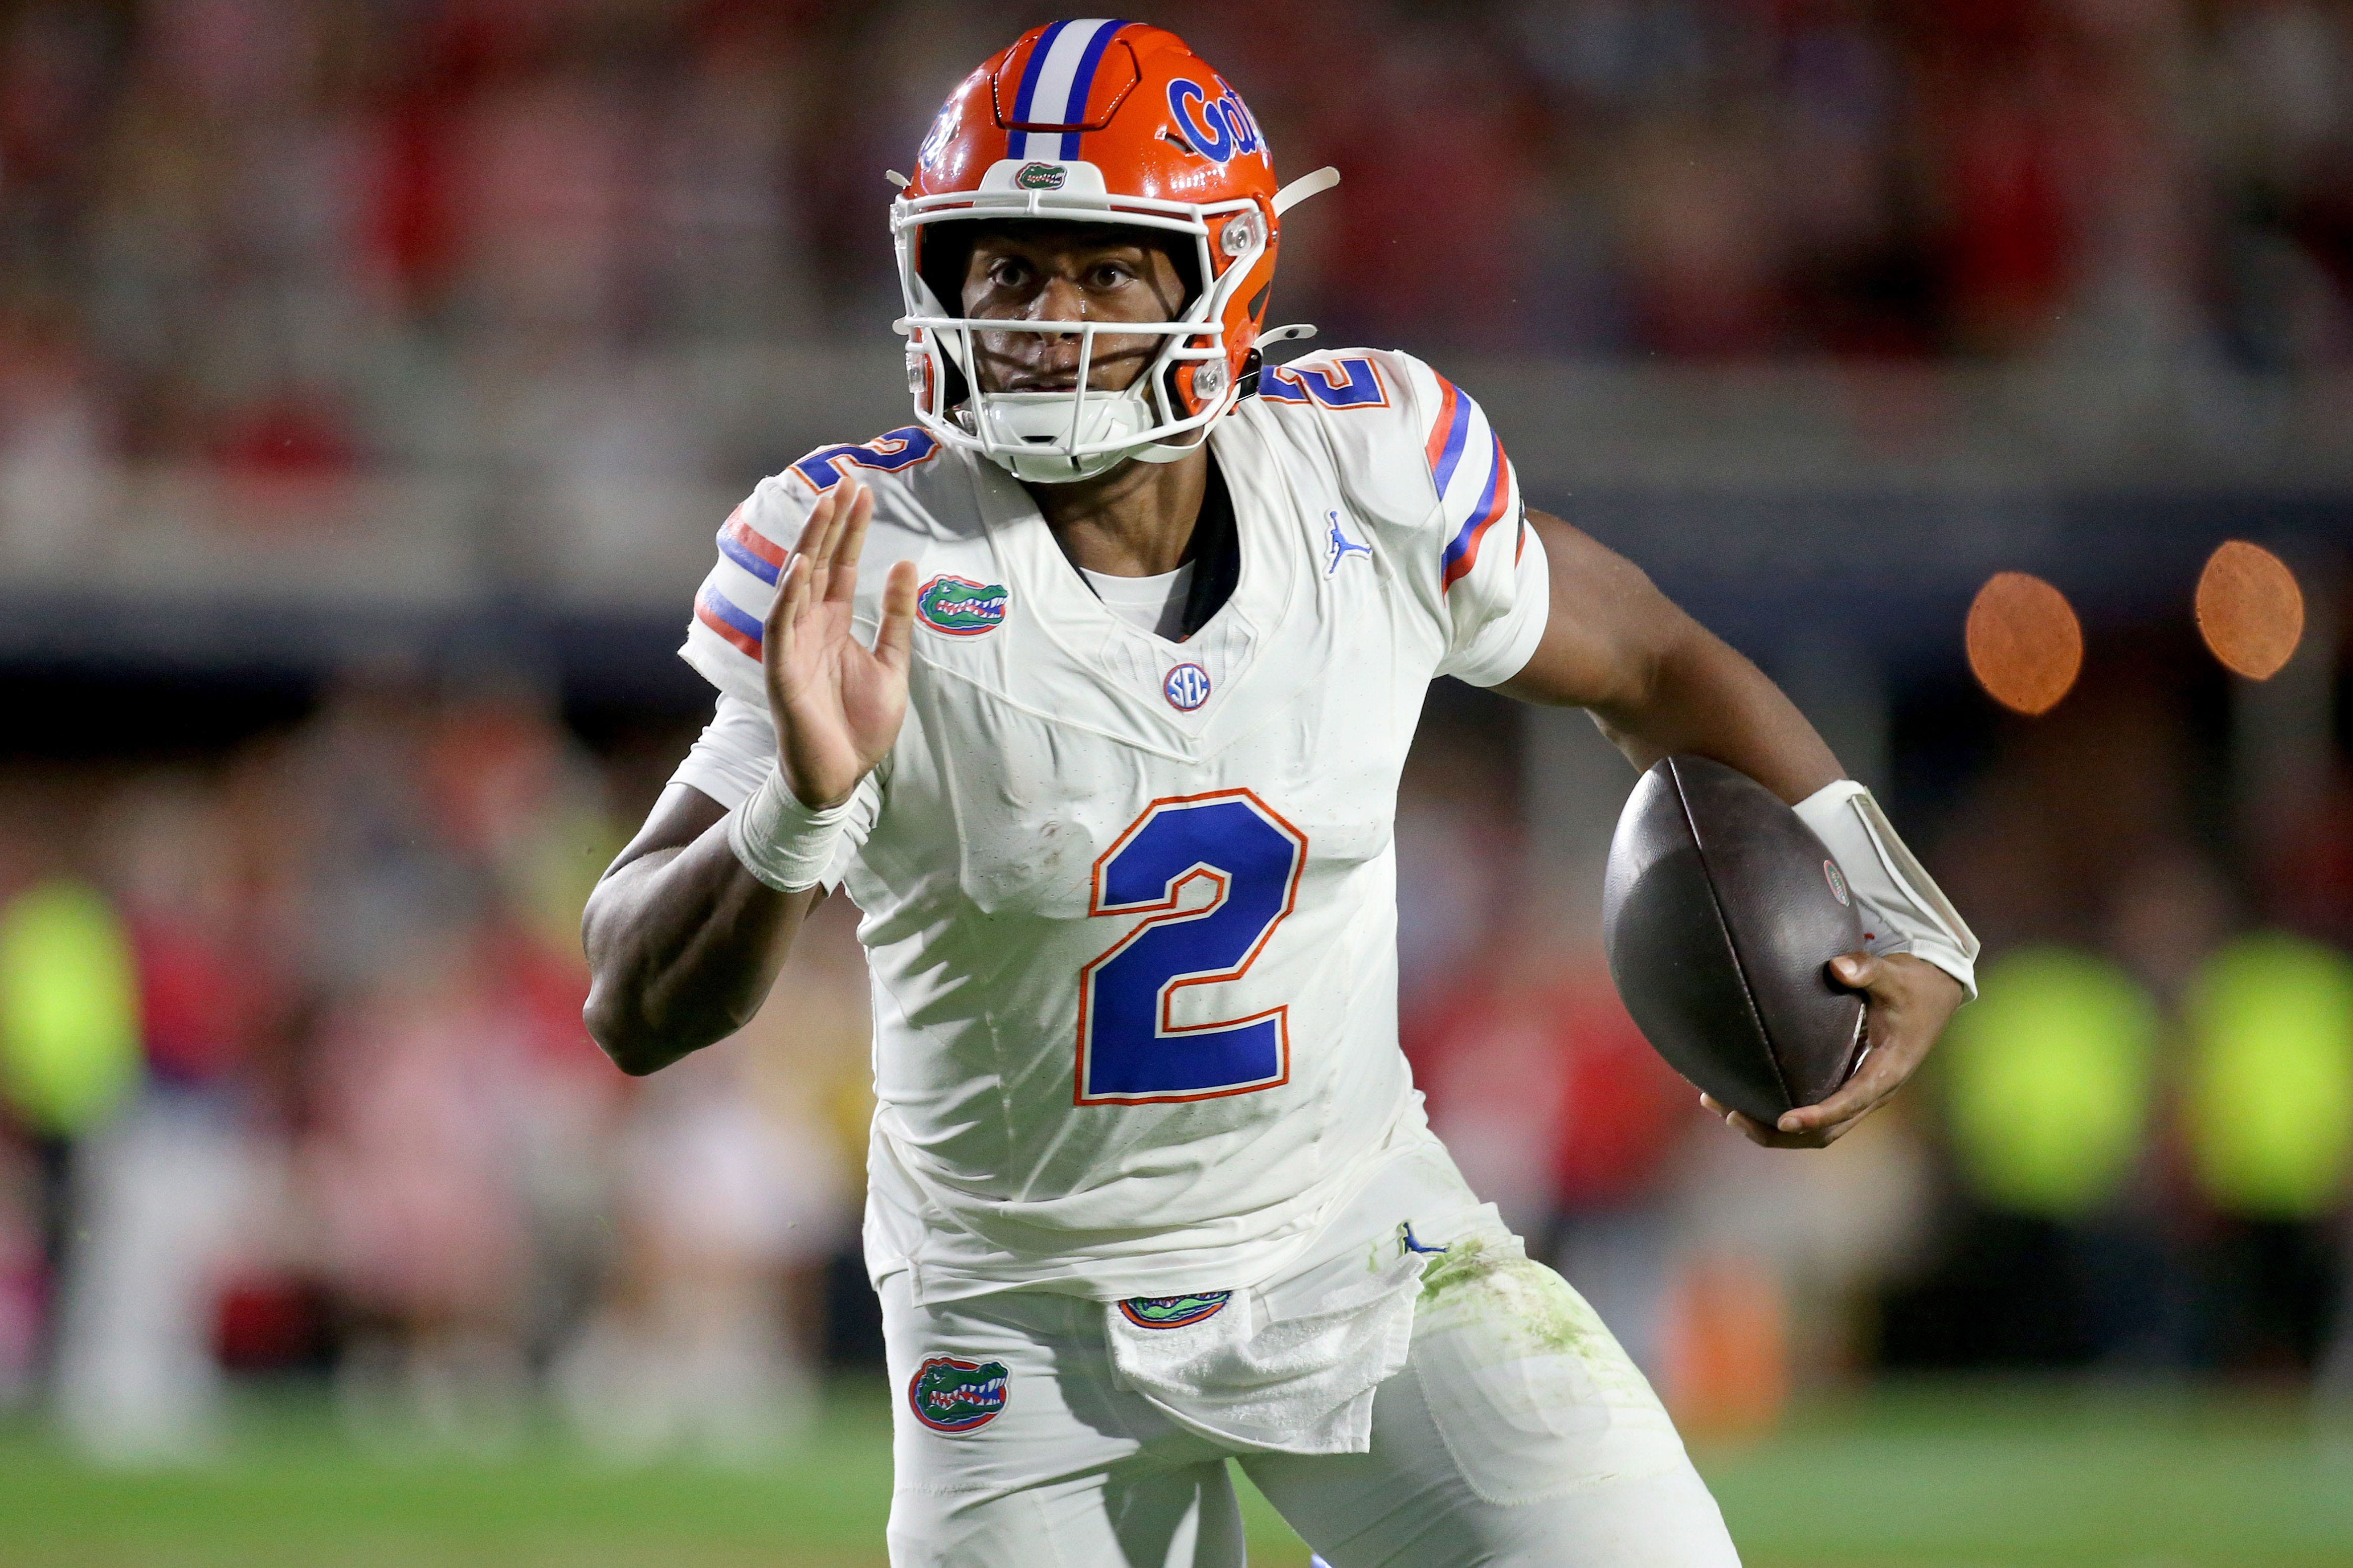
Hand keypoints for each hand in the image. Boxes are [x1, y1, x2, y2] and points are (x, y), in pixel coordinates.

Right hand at [762, 477, 919, 807]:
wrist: (840, 776)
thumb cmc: (858, 725)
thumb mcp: (892, 664)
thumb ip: (896, 617)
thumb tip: (905, 564)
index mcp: (833, 622)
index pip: (841, 564)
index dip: (851, 528)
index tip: (863, 490)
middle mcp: (809, 625)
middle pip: (819, 562)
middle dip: (830, 521)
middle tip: (844, 479)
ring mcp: (792, 645)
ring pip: (797, 583)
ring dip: (809, 544)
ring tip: (824, 506)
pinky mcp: (781, 670)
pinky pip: (781, 625)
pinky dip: (789, 594)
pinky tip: (802, 565)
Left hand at [1701, 951, 1965, 1148]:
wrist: (1932, 997)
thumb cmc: (1912, 987)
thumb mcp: (1895, 976)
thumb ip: (1868, 969)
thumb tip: (1838, 966)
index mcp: (1886, 1073)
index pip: (1850, 1104)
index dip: (1818, 1115)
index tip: (1785, 1120)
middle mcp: (1870, 1093)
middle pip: (1824, 1134)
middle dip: (1776, 1132)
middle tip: (1730, 1113)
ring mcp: (1856, 1095)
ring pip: (1813, 1131)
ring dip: (1768, 1128)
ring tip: (1718, 1105)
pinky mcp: (1844, 1088)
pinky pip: (1810, 1112)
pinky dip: (1774, 1112)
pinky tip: (1736, 1094)